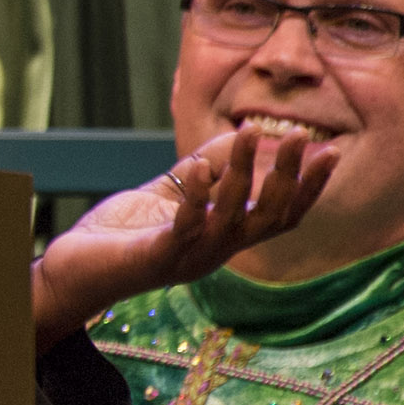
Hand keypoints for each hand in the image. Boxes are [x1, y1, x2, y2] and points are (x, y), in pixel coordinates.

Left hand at [30, 126, 336, 349]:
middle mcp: (215, 253)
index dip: (309, 188)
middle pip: (268, 219)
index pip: (281, 216)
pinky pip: (184, 229)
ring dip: (243, 175)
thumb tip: (242, 135)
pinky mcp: (155, 257)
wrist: (73, 272)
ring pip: (231, 219)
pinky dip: (194, 199)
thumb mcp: (173, 193)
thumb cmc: (123, 235)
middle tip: (299, 137)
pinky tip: (198, 168)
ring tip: (249, 133)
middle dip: (289, 178)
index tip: (330, 152)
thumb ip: (206, 169)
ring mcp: (188, 258)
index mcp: (224, 238)